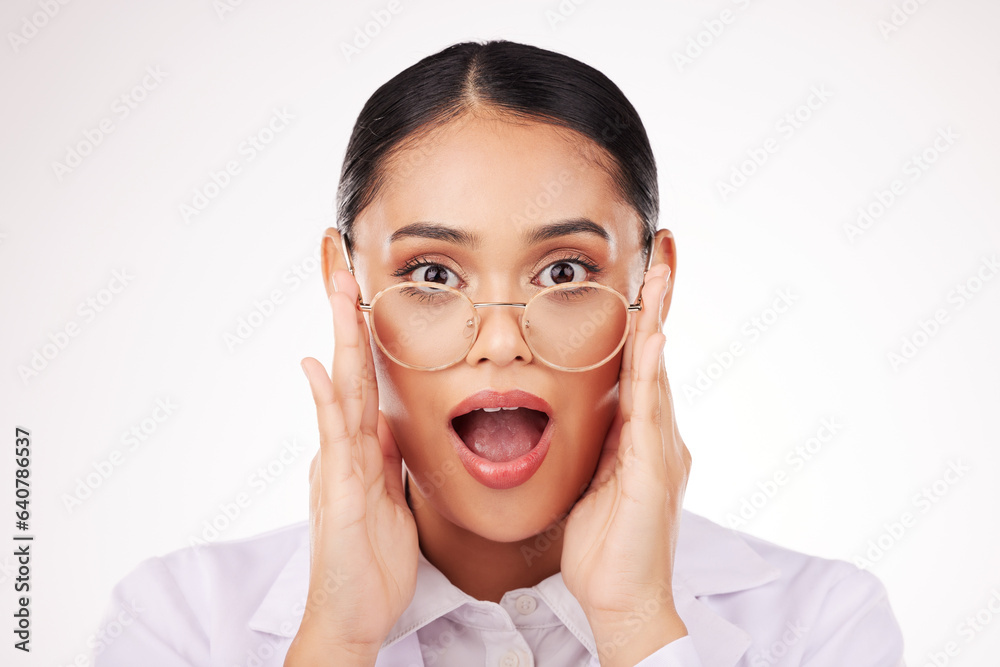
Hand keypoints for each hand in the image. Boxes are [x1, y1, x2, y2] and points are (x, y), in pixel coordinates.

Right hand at [285, 269, 417, 665]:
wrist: (354, 615)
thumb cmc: (373, 561)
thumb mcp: (391, 498)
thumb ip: (386, 458)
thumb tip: (389, 422)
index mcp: (363, 447)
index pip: (365, 377)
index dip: (365, 331)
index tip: (364, 287)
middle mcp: (345, 447)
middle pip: (348, 368)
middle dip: (347, 314)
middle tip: (342, 260)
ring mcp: (337, 466)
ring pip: (340, 389)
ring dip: (339, 336)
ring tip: (339, 288)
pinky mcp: (335, 492)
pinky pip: (333, 439)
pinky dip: (324, 400)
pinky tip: (317, 365)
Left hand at [559, 263, 691, 665]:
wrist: (622, 601)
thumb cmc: (605, 548)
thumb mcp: (595, 483)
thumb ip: (599, 446)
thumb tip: (588, 418)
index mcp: (641, 438)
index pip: (642, 364)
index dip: (644, 318)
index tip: (644, 276)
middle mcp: (659, 436)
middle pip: (656, 355)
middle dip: (660, 302)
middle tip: (663, 250)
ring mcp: (660, 452)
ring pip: (657, 371)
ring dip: (657, 319)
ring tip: (660, 272)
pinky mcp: (653, 472)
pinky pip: (649, 411)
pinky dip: (650, 371)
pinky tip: (651, 336)